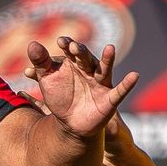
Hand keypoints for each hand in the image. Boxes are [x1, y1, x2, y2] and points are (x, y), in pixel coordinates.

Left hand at [23, 38, 137, 140]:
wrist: (70, 124)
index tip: (60, 41)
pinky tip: (134, 75)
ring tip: (110, 48)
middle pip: (86, 58)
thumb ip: (40, 64)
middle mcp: (89, 71)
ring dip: (108, 59)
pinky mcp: (109, 100)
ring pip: (105, 70)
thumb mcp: (47, 81)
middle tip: (73, 47)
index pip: (71, 52)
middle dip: (81, 52)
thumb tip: (32, 45)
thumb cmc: (60, 98)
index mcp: (74, 64)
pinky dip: (127, 84)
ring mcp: (100, 85)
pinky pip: (120, 91)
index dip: (67, 46)